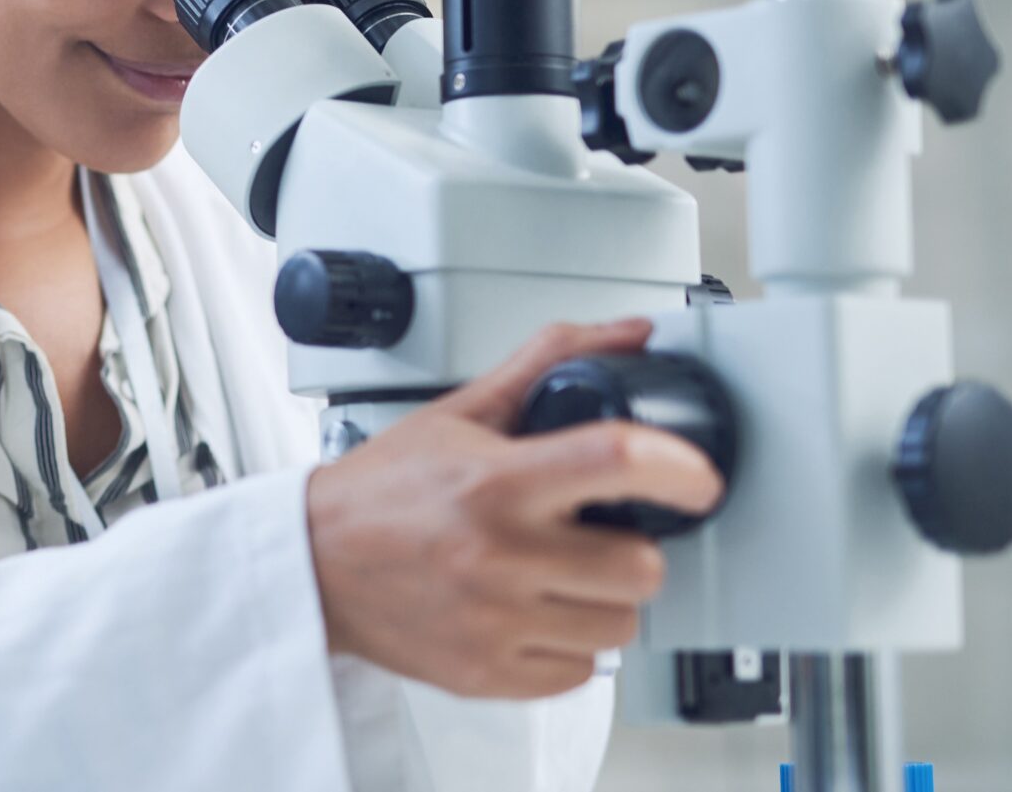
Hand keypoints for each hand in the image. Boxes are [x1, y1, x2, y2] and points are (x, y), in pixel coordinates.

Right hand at [304, 318, 723, 698]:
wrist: (312, 566)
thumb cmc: (381, 492)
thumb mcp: (460, 414)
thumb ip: (546, 366)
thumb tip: (625, 336)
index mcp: (495, 482)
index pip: (617, 460)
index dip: (679, 468)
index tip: (698, 478)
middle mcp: (497, 555)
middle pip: (641, 567)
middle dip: (632, 549)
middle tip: (596, 536)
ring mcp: (495, 622)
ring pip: (620, 627)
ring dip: (602, 602)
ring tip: (559, 576)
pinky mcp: (488, 674)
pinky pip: (580, 673)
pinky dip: (568, 647)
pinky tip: (534, 614)